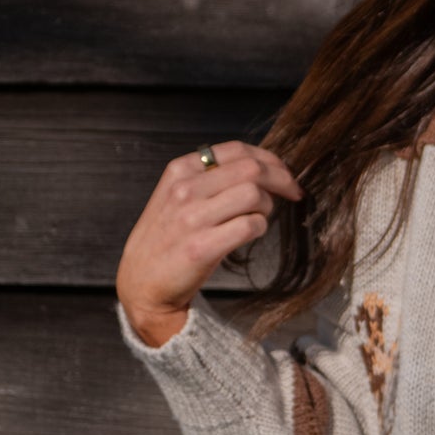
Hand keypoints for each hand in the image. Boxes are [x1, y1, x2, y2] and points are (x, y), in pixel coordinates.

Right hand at [115, 140, 302, 346]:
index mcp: (180, 170)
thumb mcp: (176, 195)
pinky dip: (260, 228)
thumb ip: (210, 176)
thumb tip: (261, 166)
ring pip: (254, 194)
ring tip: (261, 217)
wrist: (141, 284)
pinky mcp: (201, 248)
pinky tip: (251, 234)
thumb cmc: (166, 238)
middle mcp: (184, 189)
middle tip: (293, 192)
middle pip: (252, 168)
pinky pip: (250, 225)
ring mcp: (191, 218)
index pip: (237, 149)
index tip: (284, 172)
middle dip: (282, 179)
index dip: (270, 159)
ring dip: (268, 206)